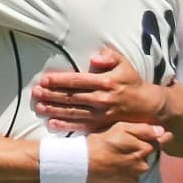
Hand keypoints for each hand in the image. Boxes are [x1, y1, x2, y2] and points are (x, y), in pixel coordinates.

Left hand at [33, 46, 164, 132]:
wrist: (147, 106)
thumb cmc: (131, 81)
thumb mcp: (124, 64)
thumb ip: (110, 56)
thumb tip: (95, 57)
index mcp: (105, 82)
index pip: (77, 81)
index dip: (60, 80)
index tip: (45, 80)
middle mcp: (101, 99)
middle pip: (72, 97)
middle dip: (51, 95)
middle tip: (35, 93)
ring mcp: (101, 114)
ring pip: (73, 111)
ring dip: (54, 109)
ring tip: (39, 107)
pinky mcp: (101, 125)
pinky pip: (81, 126)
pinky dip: (66, 126)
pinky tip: (52, 123)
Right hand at [85, 122, 170, 182]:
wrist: (83, 163)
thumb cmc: (100, 141)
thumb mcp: (120, 128)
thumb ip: (144, 129)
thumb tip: (162, 131)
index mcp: (144, 148)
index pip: (159, 143)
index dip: (162, 138)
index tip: (167, 135)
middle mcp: (143, 164)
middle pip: (148, 155)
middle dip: (141, 150)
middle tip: (124, 144)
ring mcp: (135, 176)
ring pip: (139, 166)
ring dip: (133, 161)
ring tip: (116, 156)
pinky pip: (132, 176)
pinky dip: (126, 171)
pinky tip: (114, 165)